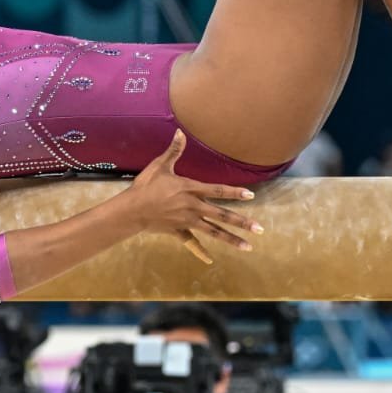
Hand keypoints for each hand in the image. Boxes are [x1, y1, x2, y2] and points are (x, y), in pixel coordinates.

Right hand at [125, 130, 262, 264]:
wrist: (132, 210)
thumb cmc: (146, 186)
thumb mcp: (160, 166)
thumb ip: (174, 151)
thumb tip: (180, 132)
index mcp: (190, 190)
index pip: (217, 190)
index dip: (234, 192)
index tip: (250, 195)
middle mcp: (193, 207)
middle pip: (222, 215)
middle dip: (242, 222)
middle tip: (260, 229)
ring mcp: (187, 221)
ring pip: (213, 231)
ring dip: (231, 239)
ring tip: (248, 246)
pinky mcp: (179, 231)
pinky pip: (192, 242)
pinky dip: (201, 251)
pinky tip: (210, 260)